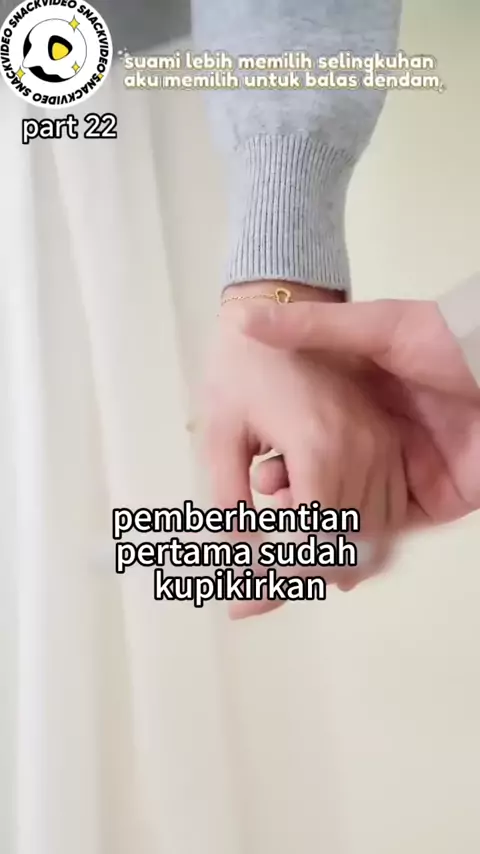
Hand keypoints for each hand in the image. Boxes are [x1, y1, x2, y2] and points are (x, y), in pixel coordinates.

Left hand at [198, 284, 407, 618]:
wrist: (282, 306)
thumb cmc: (239, 367)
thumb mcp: (221, 432)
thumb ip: (230, 501)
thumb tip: (232, 560)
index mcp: (319, 446)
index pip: (312, 540)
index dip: (277, 577)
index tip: (242, 595)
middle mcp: (362, 449)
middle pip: (346, 547)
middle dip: (297, 577)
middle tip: (252, 592)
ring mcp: (382, 445)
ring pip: (374, 537)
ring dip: (330, 562)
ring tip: (280, 566)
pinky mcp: (387, 441)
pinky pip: (388, 511)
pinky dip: (359, 541)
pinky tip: (322, 543)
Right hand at [237, 299, 479, 527]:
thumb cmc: (445, 340)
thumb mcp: (375, 326)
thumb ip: (312, 327)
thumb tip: (244, 319)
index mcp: (360, 406)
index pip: (307, 445)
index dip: (279, 463)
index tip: (252, 471)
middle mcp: (378, 444)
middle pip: (326, 486)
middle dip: (292, 505)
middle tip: (263, 515)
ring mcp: (405, 475)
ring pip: (352, 515)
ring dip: (319, 528)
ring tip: (288, 532)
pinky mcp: (432, 501)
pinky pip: (389, 532)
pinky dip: (357, 545)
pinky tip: (325, 547)